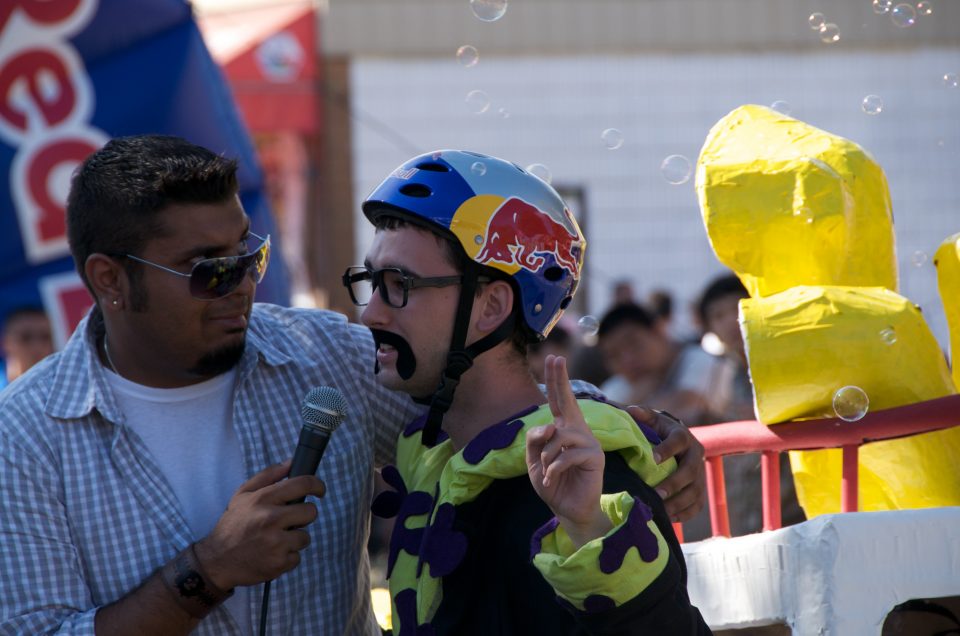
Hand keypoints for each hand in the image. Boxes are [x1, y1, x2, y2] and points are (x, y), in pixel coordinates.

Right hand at [194, 460, 325, 588]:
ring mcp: (276, 542)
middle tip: (289, 521)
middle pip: (310, 512)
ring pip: (305, 537)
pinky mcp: (279, 563)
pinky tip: (272, 554)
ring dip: (294, 539)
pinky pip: (297, 557)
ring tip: (275, 540)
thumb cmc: (233, 524)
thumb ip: (268, 475)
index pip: (302, 484)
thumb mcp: (242, 494)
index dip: (317, 485)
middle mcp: (270, 519)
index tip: (319, 490)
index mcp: (263, 499)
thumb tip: (291, 462)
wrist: (217, 561)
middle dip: (303, 516)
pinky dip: (287, 557)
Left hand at [526, 355, 610, 547]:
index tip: (554, 358)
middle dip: (560, 379)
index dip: (558, 380)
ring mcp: (589, 442)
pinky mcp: (595, 457)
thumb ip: (534, 441)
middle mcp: (578, 431)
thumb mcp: (533, 461)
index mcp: (564, 429)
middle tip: (555, 358)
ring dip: (545, 455)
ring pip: (559, 436)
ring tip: (546, 471)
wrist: (568, 509)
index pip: (559, 401)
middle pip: (568, 401)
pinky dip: (553, 469)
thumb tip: (548, 425)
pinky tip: (551, 479)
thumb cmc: (553, 483)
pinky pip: (566, 455)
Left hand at [626, 406, 705, 522]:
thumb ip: (642, 414)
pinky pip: (697, 505)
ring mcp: (700, 473)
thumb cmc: (658, 430)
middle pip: (690, 470)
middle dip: (674, 483)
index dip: (667, 449)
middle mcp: (696, 454)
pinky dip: (685, 514)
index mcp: (683, 435)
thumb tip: (631, 410)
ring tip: (661, 510)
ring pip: (695, 491)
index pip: (678, 441)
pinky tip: (670, 518)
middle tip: (656, 492)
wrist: (675, 440)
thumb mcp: (651, 419)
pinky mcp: (700, 489)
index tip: (652, 458)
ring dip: (679, 502)